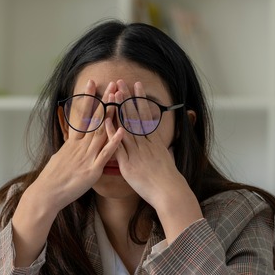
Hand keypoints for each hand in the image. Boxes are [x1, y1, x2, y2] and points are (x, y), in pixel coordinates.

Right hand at [29, 79, 123, 213]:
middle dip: (104, 100)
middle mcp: (80, 146)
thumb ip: (69, 148)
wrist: (47, 193)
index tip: (92, 83)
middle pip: (94, 119)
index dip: (87, 98)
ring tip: (119, 99)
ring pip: (101, 131)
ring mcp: (87, 156)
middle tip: (111, 84)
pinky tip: (122, 130)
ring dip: (111, 115)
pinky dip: (114, 142)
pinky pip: (105, 154)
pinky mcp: (92, 169)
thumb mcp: (60, 157)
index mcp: (73, 142)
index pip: (81, 115)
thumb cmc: (53, 178)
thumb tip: (71, 142)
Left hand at [107, 80, 201, 239]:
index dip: (140, 100)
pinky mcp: (128, 164)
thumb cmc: (168, 180)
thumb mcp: (166, 159)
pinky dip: (112, 134)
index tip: (136, 86)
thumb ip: (160, 149)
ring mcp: (136, 153)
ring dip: (119, 110)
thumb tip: (160, 143)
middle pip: (135, 117)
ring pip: (126, 127)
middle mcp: (145, 144)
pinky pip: (118, 146)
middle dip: (127, 98)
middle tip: (121, 82)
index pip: (145, 115)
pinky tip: (105, 121)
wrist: (169, 193)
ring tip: (113, 94)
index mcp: (154, 141)